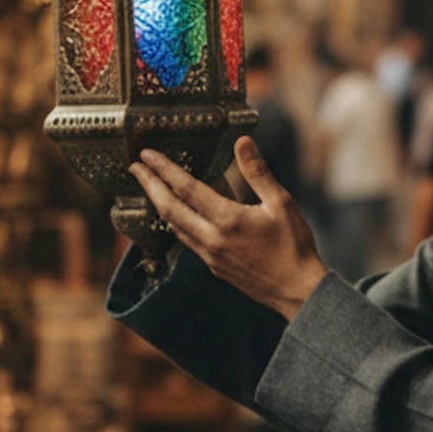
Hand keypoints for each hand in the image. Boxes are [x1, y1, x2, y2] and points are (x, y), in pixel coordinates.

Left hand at [130, 139, 328, 320]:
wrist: (297, 290)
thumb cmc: (294, 245)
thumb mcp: (281, 202)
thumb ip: (257, 171)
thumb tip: (242, 142)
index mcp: (228, 219)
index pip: (186, 188)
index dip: (164, 169)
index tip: (147, 155)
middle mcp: (212, 239)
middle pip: (169, 209)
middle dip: (149, 186)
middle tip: (135, 167)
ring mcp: (210, 255)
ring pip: (175, 227)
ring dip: (160, 204)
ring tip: (151, 187)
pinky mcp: (214, 266)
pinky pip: (187, 240)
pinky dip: (177, 222)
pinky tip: (180, 214)